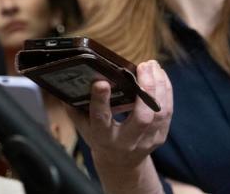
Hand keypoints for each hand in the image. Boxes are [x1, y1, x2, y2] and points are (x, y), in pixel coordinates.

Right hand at [66, 60, 172, 193]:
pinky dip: (166, 91)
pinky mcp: (160, 136)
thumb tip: (62, 84)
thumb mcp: (82, 127)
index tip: (101, 82)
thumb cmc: (98, 138)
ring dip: (159, 86)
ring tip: (152, 65)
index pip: (101, 118)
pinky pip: (167, 112)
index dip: (101, 100)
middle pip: (143, 117)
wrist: (120, 163)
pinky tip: (160, 76)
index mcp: (103, 137)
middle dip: (146, 89)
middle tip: (143, 66)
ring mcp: (147, 140)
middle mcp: (127, 141)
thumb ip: (74, 107)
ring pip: (160, 112)